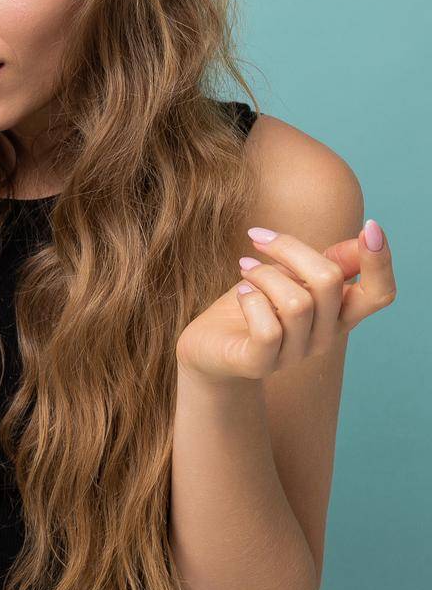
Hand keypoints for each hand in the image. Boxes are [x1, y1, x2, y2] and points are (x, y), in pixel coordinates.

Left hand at [176, 219, 396, 383]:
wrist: (208, 344)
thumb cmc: (253, 304)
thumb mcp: (290, 275)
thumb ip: (328, 261)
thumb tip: (368, 234)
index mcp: (338, 313)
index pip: (380, 294)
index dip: (381, 262)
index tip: (371, 226)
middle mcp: (324, 336)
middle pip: (329, 282)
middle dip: (290, 249)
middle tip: (258, 239)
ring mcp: (295, 354)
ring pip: (297, 303)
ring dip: (264, 274)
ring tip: (244, 269)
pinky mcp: (261, 363)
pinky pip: (269, 329)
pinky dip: (251, 300)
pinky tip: (242, 294)